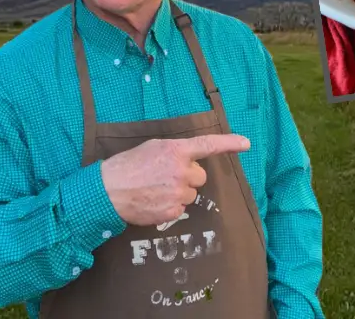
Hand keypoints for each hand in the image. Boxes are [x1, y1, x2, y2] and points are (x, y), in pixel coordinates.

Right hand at [100, 134, 250, 225]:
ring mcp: (179, 193)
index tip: (246, 143)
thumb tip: (191, 159)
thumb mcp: (152, 147)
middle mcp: (182, 171)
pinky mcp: (173, 211)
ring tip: (156, 190)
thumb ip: (175, 151)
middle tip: (165, 177)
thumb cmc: (128, 166)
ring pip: (191, 194)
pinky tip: (154, 201)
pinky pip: (181, 209)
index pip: (208, 145)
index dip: (229, 143)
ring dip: (179, 193)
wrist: (108, 191)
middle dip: (188, 178)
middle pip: (200, 177)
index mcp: (177, 151)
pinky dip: (170, 207)